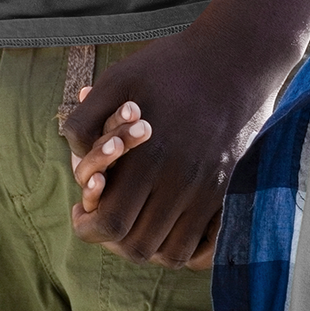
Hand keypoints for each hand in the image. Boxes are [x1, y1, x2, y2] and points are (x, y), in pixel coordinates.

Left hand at [61, 26, 293, 267]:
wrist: (236, 57)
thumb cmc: (170, 67)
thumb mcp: (117, 79)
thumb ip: (85, 120)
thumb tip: (73, 159)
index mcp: (147, 159)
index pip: (110, 225)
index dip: (88, 228)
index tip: (82, 214)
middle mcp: (179, 183)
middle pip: (138, 246)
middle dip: (112, 241)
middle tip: (105, 219)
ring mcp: (209, 191)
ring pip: (172, 253)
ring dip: (147, 245)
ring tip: (135, 223)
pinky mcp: (230, 191)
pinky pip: (206, 247)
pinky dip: (184, 249)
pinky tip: (169, 228)